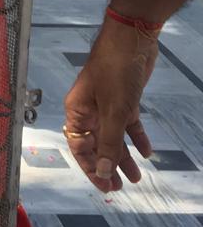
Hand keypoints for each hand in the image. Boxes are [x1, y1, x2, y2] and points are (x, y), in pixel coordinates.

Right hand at [63, 22, 155, 191]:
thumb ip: (109, 142)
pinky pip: (129, 124)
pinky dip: (137, 137)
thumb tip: (103, 170)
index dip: (91, 168)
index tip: (105, 186)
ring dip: (124, 156)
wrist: (132, 40)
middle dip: (108, 166)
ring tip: (136, 177)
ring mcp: (107, 105)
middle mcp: (89, 110)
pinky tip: (148, 152)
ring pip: (114, 137)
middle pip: (97, 145)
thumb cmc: (115, 71)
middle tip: (119, 187)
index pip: (80, 147)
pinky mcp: (124, 99)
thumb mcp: (114, 111)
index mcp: (77, 112)